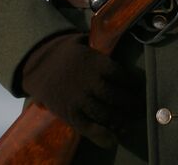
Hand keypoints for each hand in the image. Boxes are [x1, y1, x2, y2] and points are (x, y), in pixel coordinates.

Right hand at [19, 32, 143, 147]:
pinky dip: (103, 136)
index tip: (138, 89)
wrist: (37, 65)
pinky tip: (113, 139)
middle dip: (132, 104)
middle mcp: (89, 82)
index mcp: (95, 63)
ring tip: (130, 122)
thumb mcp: (84, 43)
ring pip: (106, 113)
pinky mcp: (69, 113)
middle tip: (140, 108)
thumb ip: (102, 46)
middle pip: (117, 97)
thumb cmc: (66, 54)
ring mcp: (79, 99)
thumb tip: (122, 39)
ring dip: (122, 121)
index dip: (132, 84)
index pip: (121, 76)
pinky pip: (89, 128)